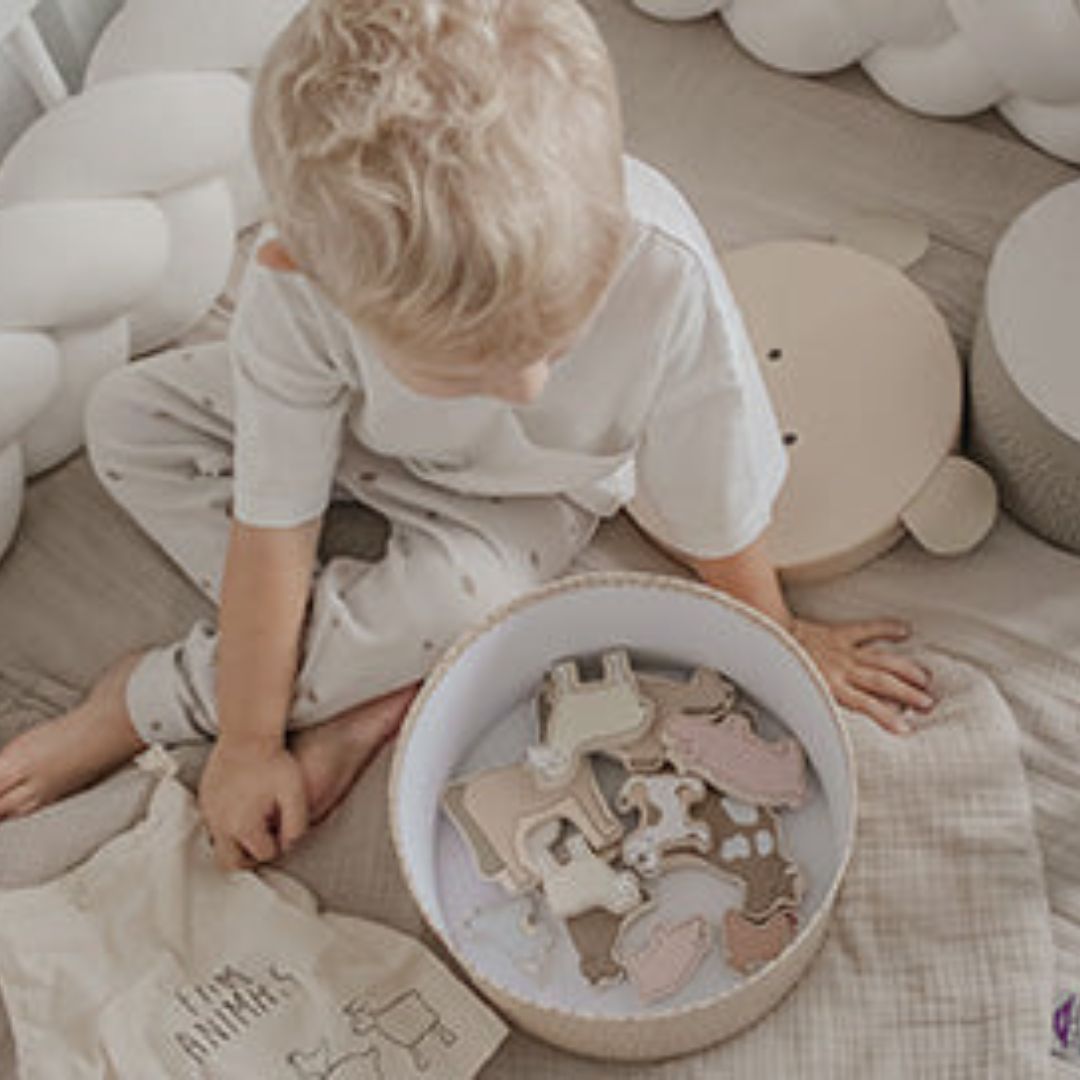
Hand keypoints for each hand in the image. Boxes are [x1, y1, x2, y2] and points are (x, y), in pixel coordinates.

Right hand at [198, 736, 308, 869]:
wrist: (248, 734)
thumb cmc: (272, 760)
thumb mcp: (295, 793)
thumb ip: (296, 824)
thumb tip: (290, 844)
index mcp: (244, 825)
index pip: (263, 855)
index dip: (278, 845)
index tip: (282, 830)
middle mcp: (221, 823)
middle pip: (232, 863)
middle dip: (251, 857)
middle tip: (266, 841)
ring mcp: (209, 812)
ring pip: (219, 846)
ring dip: (236, 844)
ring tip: (255, 827)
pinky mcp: (204, 800)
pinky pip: (212, 825)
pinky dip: (226, 826)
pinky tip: (242, 811)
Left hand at [790, 617, 933, 734]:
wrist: (767, 638)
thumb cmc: (783, 671)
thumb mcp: (801, 696)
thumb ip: (823, 708)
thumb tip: (843, 723)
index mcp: (832, 688)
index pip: (866, 705)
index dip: (887, 718)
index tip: (906, 730)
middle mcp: (841, 670)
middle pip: (882, 683)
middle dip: (908, 694)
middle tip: (930, 703)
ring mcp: (843, 651)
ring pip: (882, 660)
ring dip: (906, 669)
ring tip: (927, 679)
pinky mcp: (839, 633)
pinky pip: (867, 629)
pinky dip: (886, 628)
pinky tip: (906, 631)